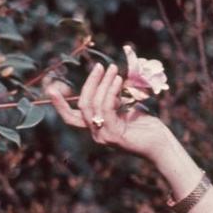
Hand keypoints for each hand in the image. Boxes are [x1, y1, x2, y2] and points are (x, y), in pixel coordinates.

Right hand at [46, 63, 172, 163]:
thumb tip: (110, 81)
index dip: (60, 104)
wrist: (161, 145)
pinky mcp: (114, 134)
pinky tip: (119, 80)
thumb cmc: (147, 127)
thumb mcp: (127, 109)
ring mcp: (104, 136)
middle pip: (82, 105)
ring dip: (103, 83)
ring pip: (93, 104)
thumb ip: (114, 99)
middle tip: (100, 67)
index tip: (51, 89)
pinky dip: (111, 91)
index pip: (72, 117)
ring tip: (114, 69)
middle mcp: (96, 134)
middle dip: (89, 83)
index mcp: (96, 128)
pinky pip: (106, 108)